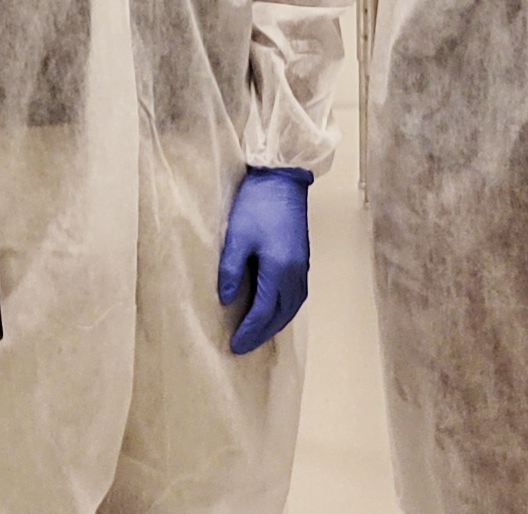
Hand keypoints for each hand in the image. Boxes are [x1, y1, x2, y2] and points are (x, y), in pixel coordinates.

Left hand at [215, 167, 313, 355]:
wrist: (282, 180)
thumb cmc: (257, 205)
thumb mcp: (237, 237)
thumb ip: (230, 271)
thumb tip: (225, 300)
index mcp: (279, 269)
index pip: (263, 311)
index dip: (249, 331)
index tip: (235, 346)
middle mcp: (295, 273)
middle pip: (281, 315)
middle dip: (263, 333)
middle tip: (245, 347)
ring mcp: (302, 267)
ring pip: (293, 307)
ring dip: (276, 324)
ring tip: (259, 334)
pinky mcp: (303, 259)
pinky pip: (297, 296)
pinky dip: (285, 310)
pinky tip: (275, 310)